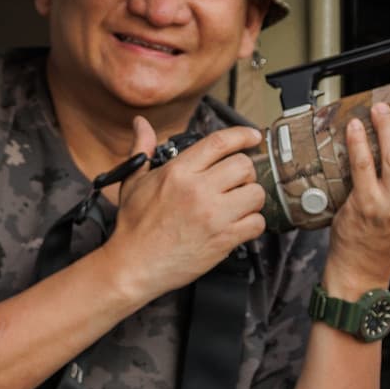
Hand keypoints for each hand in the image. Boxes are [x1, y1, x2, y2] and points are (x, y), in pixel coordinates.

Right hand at [100, 117, 266, 302]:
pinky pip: (256, 223)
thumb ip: (141, 149)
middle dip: (245, 172)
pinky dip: (252, 224)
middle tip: (236, 182)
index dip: (242, 134)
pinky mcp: (223, 239)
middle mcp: (198, 190)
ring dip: (251, 198)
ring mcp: (213, 215)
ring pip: (256, 193)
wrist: (133, 265)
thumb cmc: (133, 225)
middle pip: (244, 166)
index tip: (252, 136)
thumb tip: (140, 123)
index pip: (220, 142)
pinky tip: (238, 225)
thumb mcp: (133, 181)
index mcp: (178, 172)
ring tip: (238, 204)